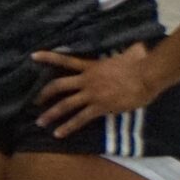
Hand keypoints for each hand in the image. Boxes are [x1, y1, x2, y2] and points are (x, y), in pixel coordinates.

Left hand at [32, 42, 159, 136]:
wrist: (147, 75)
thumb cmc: (141, 62)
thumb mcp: (129, 52)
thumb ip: (126, 50)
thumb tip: (137, 45)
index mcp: (91, 66)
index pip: (65, 60)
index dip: (48, 57)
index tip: (33, 56)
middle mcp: (86, 80)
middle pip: (58, 85)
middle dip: (44, 94)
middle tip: (34, 102)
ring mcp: (92, 94)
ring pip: (65, 104)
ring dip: (51, 114)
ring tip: (39, 122)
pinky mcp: (100, 107)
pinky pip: (80, 118)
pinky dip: (68, 127)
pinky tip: (58, 134)